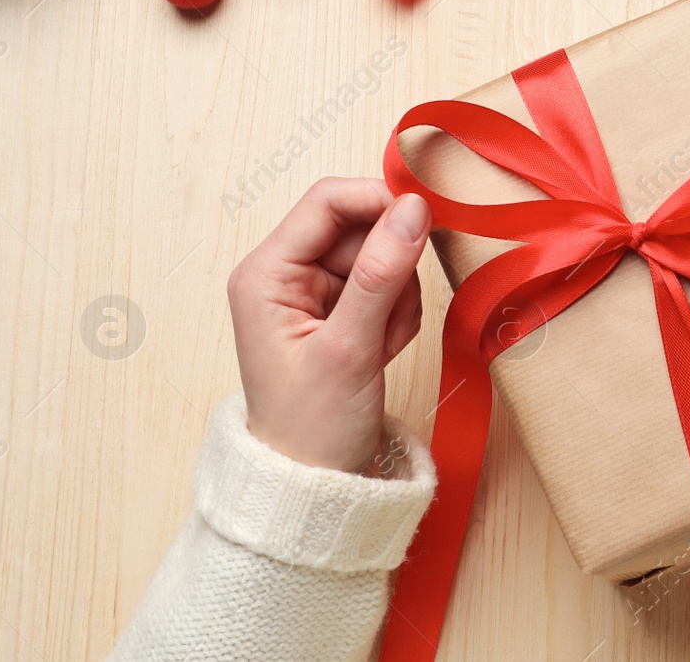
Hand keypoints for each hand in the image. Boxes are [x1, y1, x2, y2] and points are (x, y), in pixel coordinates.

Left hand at [226, 178, 430, 471]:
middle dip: (391, 267)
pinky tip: (382, 350)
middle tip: (391, 317)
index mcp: (266, 273)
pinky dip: (399, 314)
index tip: (423, 221)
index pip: (328, 201)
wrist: (316, 487)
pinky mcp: (342, 311)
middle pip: (361, 227)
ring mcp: (315, 293)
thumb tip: (413, 208)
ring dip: (398, 297)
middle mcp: (286, 274)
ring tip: (380, 346)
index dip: (378, 202)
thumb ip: (381, 274)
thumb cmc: (312, 428)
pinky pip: (390, 285)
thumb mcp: (349, 349)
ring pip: (382, 256)